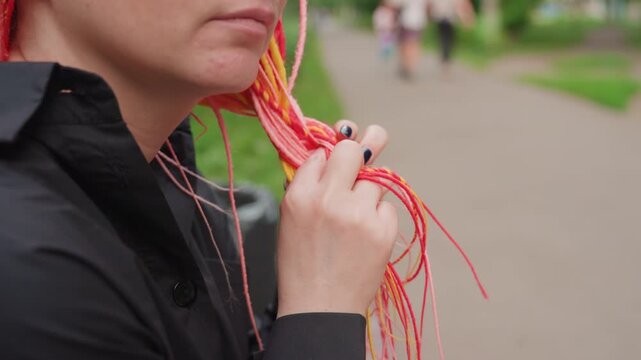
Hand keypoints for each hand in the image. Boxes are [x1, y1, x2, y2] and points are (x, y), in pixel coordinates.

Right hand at [276, 122, 397, 316]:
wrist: (320, 308)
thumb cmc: (301, 263)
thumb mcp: (290, 219)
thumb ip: (307, 185)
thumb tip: (327, 152)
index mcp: (299, 195)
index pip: (321, 152)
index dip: (329, 156)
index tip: (333, 162)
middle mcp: (329, 198)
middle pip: (353, 149)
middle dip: (364, 144)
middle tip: (373, 139)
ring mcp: (358, 213)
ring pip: (376, 177)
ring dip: (369, 189)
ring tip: (356, 216)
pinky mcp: (382, 230)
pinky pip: (387, 206)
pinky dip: (378, 216)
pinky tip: (364, 237)